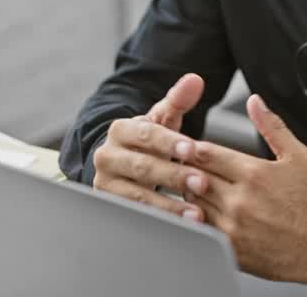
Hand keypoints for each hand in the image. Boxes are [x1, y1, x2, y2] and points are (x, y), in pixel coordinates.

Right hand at [92, 74, 211, 220]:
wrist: (121, 166)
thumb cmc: (149, 142)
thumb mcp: (162, 119)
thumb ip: (179, 100)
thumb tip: (195, 80)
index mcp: (119, 131)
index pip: (144, 135)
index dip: (168, 142)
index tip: (192, 148)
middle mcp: (106, 158)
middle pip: (141, 167)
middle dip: (173, 175)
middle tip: (201, 182)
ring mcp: (105, 186)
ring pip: (136, 197)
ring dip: (168, 205)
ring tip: (196, 212)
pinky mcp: (111, 208)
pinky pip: (137, 216)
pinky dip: (161, 221)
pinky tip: (183, 226)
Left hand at [184, 94, 306, 283]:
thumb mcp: (298, 157)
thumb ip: (273, 127)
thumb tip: (255, 102)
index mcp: (254, 173)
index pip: (206, 152)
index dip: (192, 147)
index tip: (189, 146)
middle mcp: (239, 199)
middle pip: (193, 175)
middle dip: (187, 167)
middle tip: (185, 163)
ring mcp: (231, 224)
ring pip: (191, 200)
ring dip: (189, 190)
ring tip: (194, 184)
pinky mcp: (228, 245)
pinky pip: (198, 225)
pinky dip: (194, 214)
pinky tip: (201, 209)